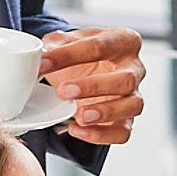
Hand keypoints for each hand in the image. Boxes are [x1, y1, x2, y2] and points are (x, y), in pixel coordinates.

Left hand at [40, 26, 145, 145]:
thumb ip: (55, 44)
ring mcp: (133, 95)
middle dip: (94, 86)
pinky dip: (100, 134)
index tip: (43, 63)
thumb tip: (41, 55)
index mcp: (123, 40)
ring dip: (105, 113)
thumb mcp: (68, 41)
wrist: (85, 72)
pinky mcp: (127, 120)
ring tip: (79, 117)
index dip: (69, 55)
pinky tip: (77, 129)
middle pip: (125, 79)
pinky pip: (122, 132)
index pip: (100, 46)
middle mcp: (134, 68)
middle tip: (64, 91)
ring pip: (132, 106)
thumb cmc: (82, 56)